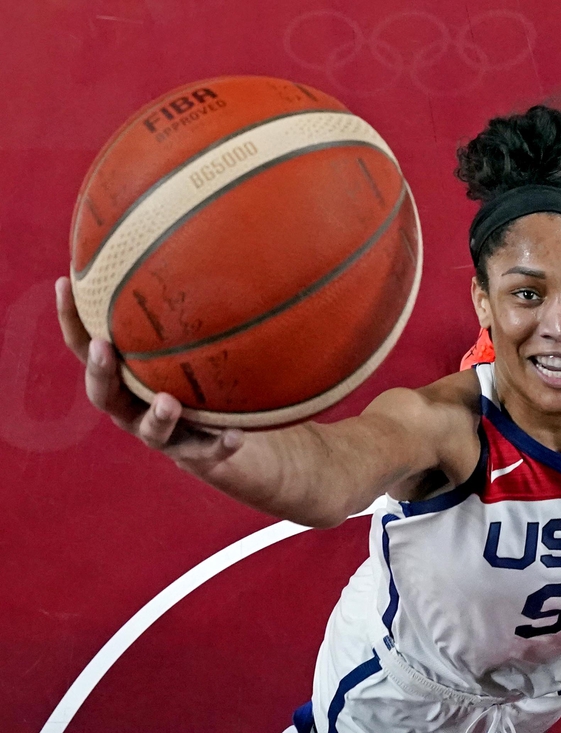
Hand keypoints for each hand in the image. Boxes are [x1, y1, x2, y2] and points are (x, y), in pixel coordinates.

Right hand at [55, 276, 243, 474]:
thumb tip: (205, 228)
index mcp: (125, 376)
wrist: (232, 435)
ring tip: (170, 402)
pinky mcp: (196, 456)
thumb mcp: (199, 336)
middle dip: (100, 372)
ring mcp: (164, 435)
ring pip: (151, 431)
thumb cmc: (207, 377)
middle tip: (103, 348)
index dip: (72, 318)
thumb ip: (194, 299)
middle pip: (104, 393)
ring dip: (158, 416)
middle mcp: (135, 406)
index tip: (66, 282)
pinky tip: (237, 434)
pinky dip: (220, 444)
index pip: (88, 345)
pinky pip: (207, 453)